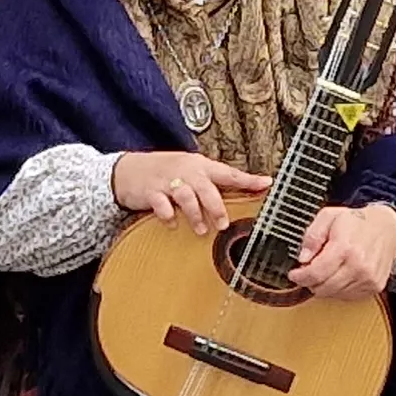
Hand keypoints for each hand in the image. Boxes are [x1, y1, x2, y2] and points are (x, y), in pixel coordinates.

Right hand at [110, 151, 270, 235]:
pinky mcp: (151, 191)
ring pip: (186, 196)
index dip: (248, 179)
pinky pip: (162, 205)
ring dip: (195, 215)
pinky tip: (172, 224)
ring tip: (200, 230)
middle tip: (223, 225)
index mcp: (200, 166)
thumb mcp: (191, 172)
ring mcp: (167, 180)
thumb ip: (212, 183)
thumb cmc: (166, 173)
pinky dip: (168, 216)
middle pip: (206, 188)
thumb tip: (244, 194)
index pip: (228, 173)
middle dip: (216, 207)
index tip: (267, 184)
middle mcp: (186, 170)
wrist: (128, 170)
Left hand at [286, 202, 395, 301]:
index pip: (316, 273)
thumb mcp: (329, 216)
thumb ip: (312, 235)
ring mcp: (368, 278)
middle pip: (323, 288)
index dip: (300, 277)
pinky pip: (348, 296)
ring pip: (335, 294)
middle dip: (311, 281)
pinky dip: (339, 289)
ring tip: (328, 269)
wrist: (388, 228)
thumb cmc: (358, 222)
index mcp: (345, 247)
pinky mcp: (374, 286)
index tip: (294, 274)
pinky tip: (340, 275)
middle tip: (309, 270)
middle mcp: (358, 266)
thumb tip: (303, 257)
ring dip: (325, 286)